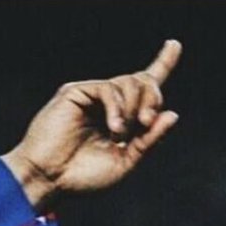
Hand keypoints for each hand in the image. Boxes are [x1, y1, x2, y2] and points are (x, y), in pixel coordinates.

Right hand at [2, 40, 181, 208]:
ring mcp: (92, 96)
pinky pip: (108, 88)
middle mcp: (108, 104)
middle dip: (153, 98)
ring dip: (133, 108)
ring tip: (120, 135)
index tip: (175, 45)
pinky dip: (117, 107)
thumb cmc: (83, 178)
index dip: (162, 65)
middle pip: (142, 82)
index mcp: (122, 120)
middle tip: (147, 122)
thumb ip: (149, 141)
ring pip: (128, 82)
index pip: (145, 88)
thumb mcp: (125, 163)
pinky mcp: (77, 92)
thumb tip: (172, 114)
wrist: (50, 180)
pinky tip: (114, 128)